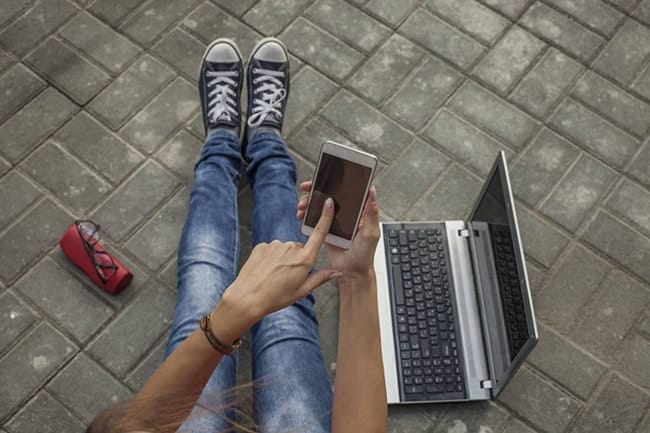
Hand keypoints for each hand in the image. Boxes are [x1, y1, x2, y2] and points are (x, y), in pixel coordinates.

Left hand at [224, 197, 338, 320]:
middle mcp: (291, 248)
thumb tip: (337, 272)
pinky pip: (271, 249)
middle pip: (299, 248)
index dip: (325, 217)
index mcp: (304, 259)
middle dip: (297, 259)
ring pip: (284, 249)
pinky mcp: (262, 245)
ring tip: (274, 276)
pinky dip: (270, 258)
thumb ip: (320, 278)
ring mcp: (275, 245)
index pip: (319, 234)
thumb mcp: (302, 291)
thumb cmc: (277, 297)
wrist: (248, 298)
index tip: (329, 203)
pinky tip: (265, 271)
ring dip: (282, 259)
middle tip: (288, 276)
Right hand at [297, 181, 379, 283]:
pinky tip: (301, 215)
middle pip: (329, 194)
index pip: (346, 190)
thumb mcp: (371, 232)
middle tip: (307, 188)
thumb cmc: (365, 254)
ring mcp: (334, 220)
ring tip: (302, 206)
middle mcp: (345, 212)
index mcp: (358, 210)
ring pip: (319, 205)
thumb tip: (372, 191)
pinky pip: (314, 218)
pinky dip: (306, 215)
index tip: (324, 177)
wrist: (351, 272)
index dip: (335, 181)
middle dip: (316, 189)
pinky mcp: (325, 229)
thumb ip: (371, 212)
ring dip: (309, 202)